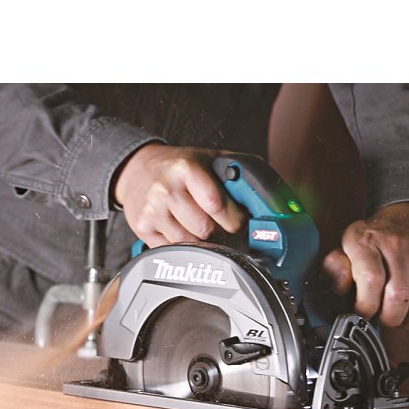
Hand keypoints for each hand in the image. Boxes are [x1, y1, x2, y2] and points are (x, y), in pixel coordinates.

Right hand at [113, 144, 246, 245]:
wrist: (136, 168)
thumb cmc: (178, 166)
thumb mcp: (208, 158)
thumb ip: (239, 172)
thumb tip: (271, 196)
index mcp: (186, 169)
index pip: (216, 204)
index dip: (234, 219)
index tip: (240, 221)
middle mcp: (166, 190)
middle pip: (204, 229)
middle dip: (218, 231)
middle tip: (219, 224)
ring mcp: (152, 211)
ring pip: (189, 244)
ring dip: (200, 240)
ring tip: (198, 224)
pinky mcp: (142, 228)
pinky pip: (171, 250)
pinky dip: (181, 245)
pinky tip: (181, 228)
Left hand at [322, 202, 408, 327]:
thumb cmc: (375, 237)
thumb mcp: (347, 245)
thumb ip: (336, 268)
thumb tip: (341, 288)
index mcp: (368, 241)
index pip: (371, 280)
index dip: (365, 307)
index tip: (362, 312)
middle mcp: (398, 246)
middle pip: (398, 297)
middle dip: (387, 318)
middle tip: (380, 316)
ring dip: (405, 320)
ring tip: (395, 313)